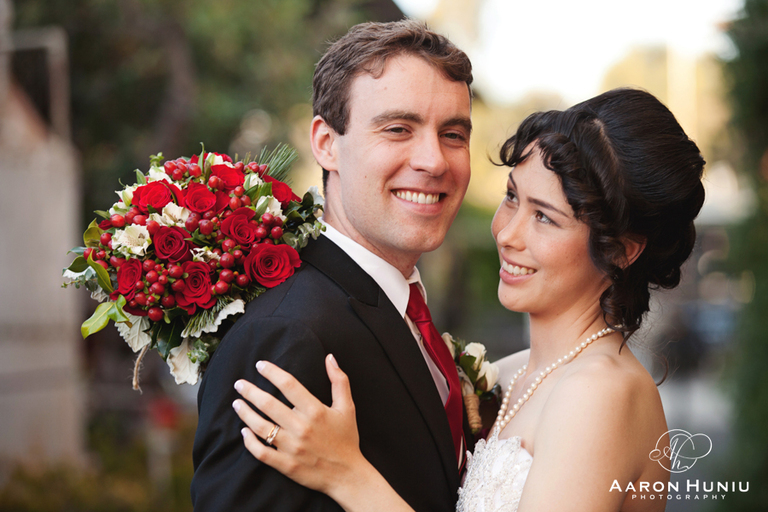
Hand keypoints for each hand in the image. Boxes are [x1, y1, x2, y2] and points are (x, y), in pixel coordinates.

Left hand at [232, 354, 366, 496]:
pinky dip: (249, 442)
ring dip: (245, 413)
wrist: (347, 475)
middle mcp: (302, 427)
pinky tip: (243, 432)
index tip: (259, 365)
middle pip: (269, 404)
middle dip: (250, 391)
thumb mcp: (347, 407)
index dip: (272, 372)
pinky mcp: (286, 465)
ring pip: (260, 427)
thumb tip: (330, 357)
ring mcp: (292, 447)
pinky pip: (261, 452)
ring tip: (237, 403)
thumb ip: (339, 380)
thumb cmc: (347, 438)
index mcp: (316, 411)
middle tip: (239, 384)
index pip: (289, 385)